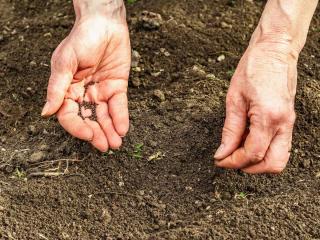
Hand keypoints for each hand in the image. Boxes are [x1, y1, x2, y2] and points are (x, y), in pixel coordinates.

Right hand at [41, 12, 130, 151]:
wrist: (105, 23)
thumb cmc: (81, 39)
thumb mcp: (65, 62)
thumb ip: (57, 88)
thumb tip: (46, 113)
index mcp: (67, 89)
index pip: (69, 115)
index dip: (78, 127)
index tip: (89, 136)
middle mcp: (83, 93)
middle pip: (89, 119)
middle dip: (97, 134)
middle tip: (105, 147)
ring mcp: (101, 91)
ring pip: (104, 116)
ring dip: (110, 130)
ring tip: (116, 144)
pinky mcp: (117, 87)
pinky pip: (119, 105)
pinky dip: (121, 117)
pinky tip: (123, 129)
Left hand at [214, 41, 297, 173]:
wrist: (275, 49)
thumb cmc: (253, 68)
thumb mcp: (234, 99)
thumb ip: (230, 130)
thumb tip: (223, 152)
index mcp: (269, 117)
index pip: (252, 154)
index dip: (233, 161)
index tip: (219, 160)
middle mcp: (284, 123)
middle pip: (272, 164)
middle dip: (248, 167)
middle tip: (229, 159)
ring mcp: (289, 122)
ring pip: (279, 159)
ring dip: (258, 162)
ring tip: (237, 150)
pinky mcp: (288, 120)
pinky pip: (280, 146)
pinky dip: (264, 151)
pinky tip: (247, 140)